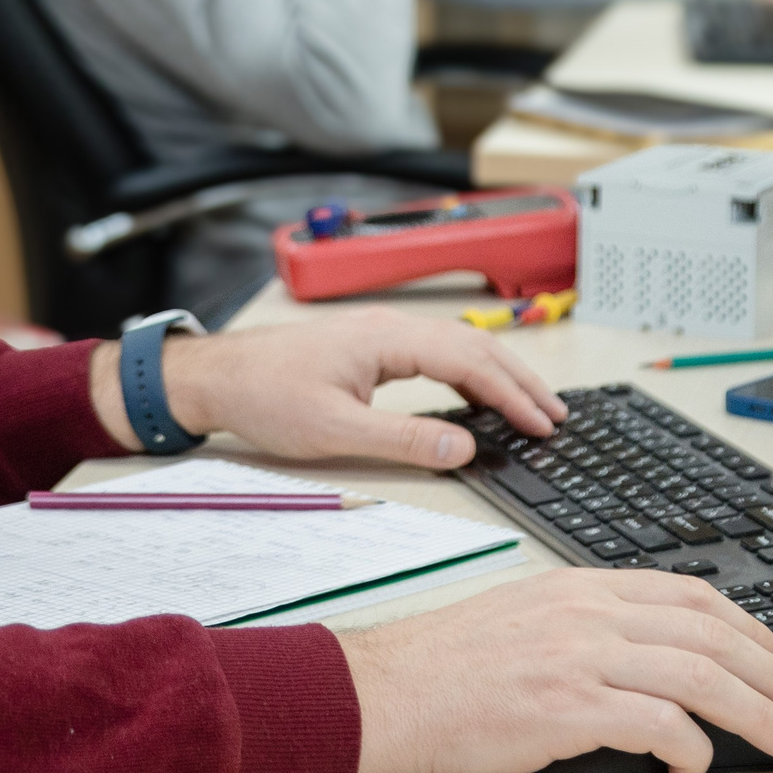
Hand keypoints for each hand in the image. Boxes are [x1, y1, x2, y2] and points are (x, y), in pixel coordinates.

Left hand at [87, 304, 563, 466]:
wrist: (214, 376)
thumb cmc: (263, 397)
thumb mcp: (335, 431)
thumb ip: (404, 439)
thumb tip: (465, 446)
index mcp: (386, 339)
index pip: (470, 361)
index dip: (513, 395)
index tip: (544, 425)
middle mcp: (388, 326)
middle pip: (474, 346)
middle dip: (521, 380)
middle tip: (558, 415)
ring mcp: (379, 332)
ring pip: (456, 345)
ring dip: (498, 373)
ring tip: (532, 404)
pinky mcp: (368, 346)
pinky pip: (434, 351)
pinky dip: (468, 370)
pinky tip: (476, 393)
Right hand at [340, 569, 772, 772]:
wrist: (380, 693)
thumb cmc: (441, 670)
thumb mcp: (521, 619)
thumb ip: (583, 627)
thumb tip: (648, 663)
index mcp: (578, 586)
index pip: (690, 594)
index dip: (751, 630)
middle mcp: (586, 611)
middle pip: (711, 630)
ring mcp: (577, 654)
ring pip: (700, 672)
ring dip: (757, 711)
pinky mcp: (565, 705)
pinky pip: (658, 722)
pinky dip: (693, 748)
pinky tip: (695, 770)